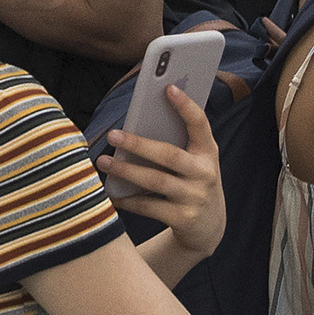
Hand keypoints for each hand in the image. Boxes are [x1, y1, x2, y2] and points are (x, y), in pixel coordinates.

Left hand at [104, 85, 225, 258]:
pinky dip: (128, 200)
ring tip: (103, 161)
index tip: (169, 88)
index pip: (200, 124)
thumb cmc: (193, 182)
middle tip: (113, 135)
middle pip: (169, 155)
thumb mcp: (195, 161)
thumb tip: (137, 122)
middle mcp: (205, 173)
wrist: (210, 227)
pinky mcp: (183, 219)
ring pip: (156, 181)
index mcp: (207, 152)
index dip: (186, 106)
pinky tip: (111, 194)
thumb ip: (177, 144)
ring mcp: (195, 197)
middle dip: (138, 144)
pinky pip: (150, 207)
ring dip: (127, 171)